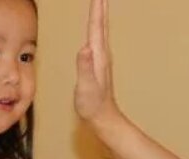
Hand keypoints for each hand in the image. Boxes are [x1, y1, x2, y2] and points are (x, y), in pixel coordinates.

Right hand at [75, 0, 121, 128]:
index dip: (96, 9)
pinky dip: (96, 27)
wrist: (103, 118)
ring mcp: (101, 58)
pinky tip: (95, 28)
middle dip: (100, 6)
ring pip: (100, 29)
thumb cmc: (93, 105)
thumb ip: (85, 67)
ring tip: (98, 2)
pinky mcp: (98, 63)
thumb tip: (85, 48)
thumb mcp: (86, 87)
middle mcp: (101, 53)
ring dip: (99, 14)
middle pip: (100, 24)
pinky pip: (97, 38)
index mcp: (97, 55)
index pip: (96, 26)